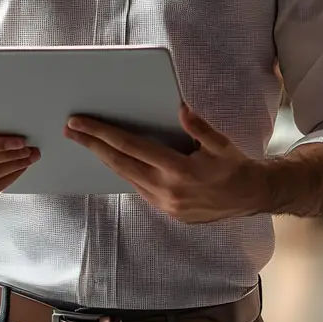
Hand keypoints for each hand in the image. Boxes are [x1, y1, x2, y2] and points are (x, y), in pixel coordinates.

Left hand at [64, 104, 262, 222]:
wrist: (251, 199)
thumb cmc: (235, 166)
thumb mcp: (220, 143)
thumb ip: (198, 127)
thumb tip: (179, 109)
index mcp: (178, 170)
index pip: (131, 147)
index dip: (103, 134)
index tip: (81, 124)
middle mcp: (167, 191)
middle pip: (120, 164)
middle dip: (93, 145)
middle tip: (71, 130)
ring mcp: (166, 205)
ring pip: (127, 178)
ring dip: (106, 160)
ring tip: (87, 143)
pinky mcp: (168, 212)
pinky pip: (139, 189)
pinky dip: (125, 172)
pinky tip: (116, 160)